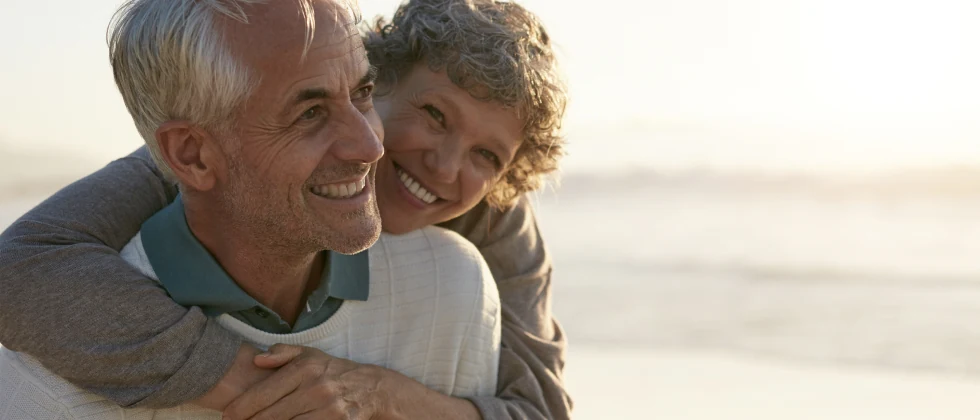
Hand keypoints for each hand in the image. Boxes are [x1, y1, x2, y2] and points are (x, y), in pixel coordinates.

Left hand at [222, 344, 389, 419]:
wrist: (371, 387)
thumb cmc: (333, 370)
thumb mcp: (310, 354)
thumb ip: (283, 353)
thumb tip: (257, 360)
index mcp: (305, 369)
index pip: (264, 392)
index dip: (241, 407)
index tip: (226, 415)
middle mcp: (315, 388)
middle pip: (270, 415)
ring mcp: (326, 408)